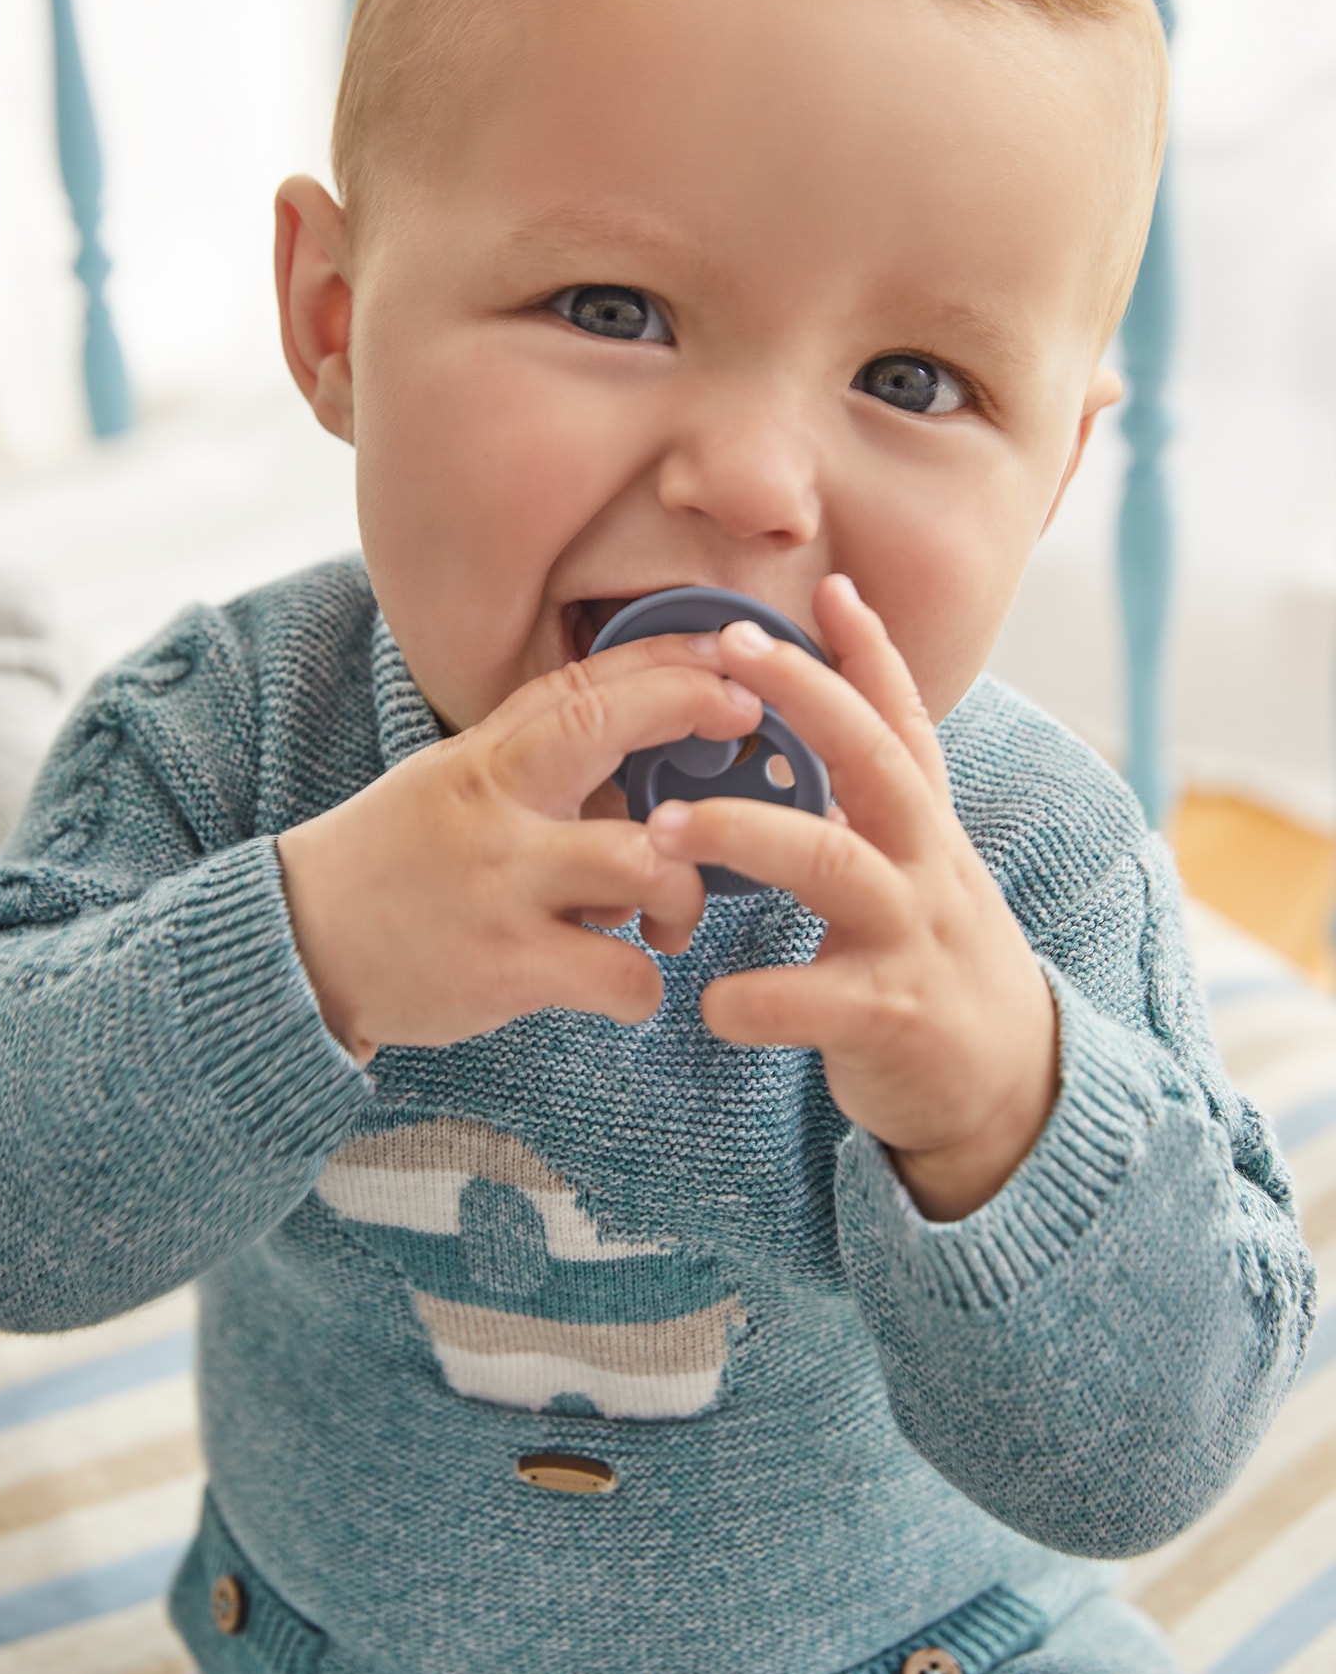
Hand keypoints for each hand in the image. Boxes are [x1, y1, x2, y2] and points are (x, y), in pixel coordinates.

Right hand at [276, 633, 761, 1061]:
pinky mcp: (507, 965)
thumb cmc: (399, 863)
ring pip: (644, 862)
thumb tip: (648, 767)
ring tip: (668, 921)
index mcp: (487, 755)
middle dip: (691, 710)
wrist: (299, 946)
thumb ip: (540, 767)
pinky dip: (643, 985)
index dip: (669, 658)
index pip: (585, 681)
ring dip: (685, 894)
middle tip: (749, 729)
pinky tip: (624, 983)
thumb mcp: (455, 785)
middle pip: (606, 729)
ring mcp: (503, 883)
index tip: (735, 652)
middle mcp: (497, 804)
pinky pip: (622, 974)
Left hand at [646, 575, 1058, 1219]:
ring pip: (835, 868)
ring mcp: (913, 938)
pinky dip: (755, 998)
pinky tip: (709, 1002)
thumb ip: (872, 805)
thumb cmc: (932, 963)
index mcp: (921, 831)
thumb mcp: (916, 870)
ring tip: (665, 826)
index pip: (902, 724)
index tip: (830, 586)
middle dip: (807, 698)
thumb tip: (824, 725)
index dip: (872, 656)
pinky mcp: (893, 1017)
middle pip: (874, 762)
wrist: (1007, 1086)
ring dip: (747, 836)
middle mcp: (926, 867)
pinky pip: (815, 1001)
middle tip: (728, 652)